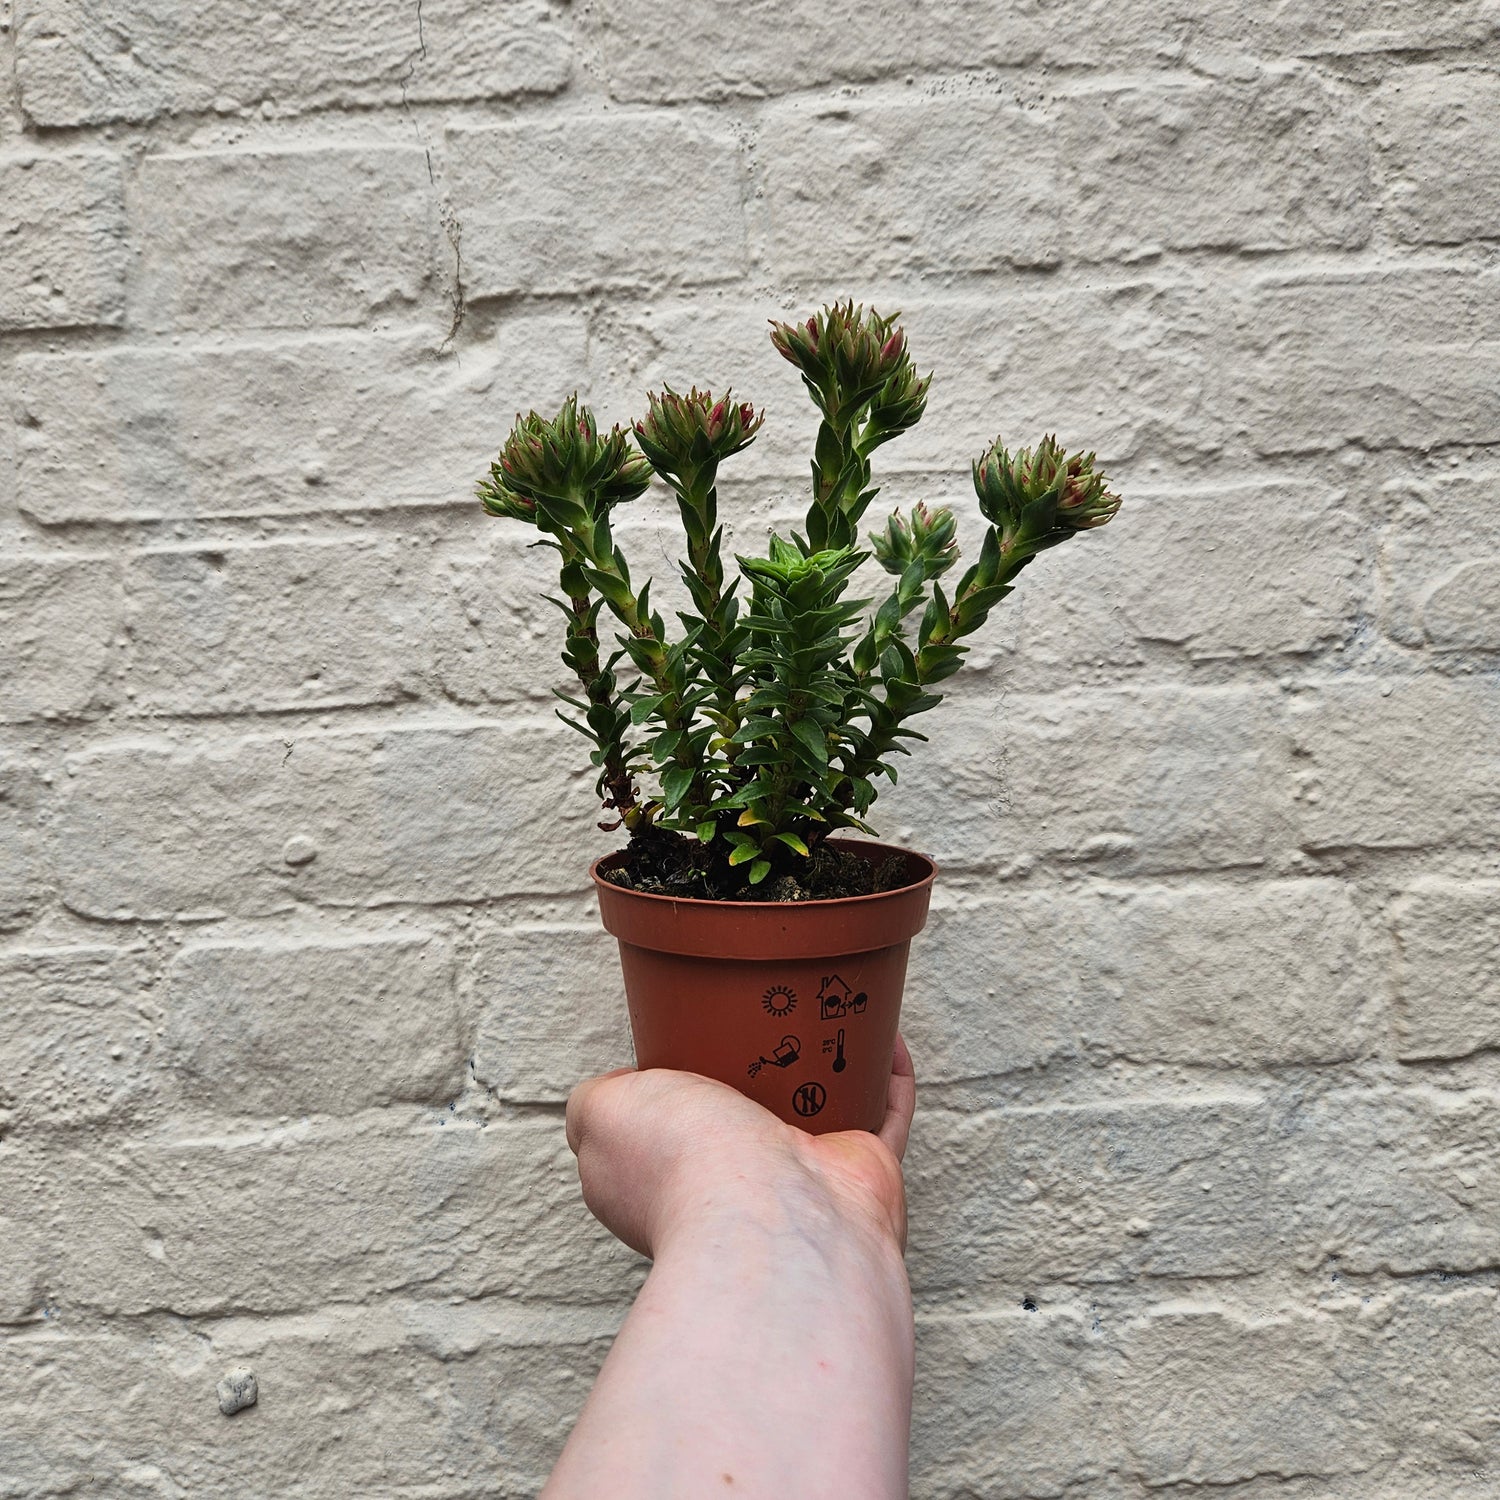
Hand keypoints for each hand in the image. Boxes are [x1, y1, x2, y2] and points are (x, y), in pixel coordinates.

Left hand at [564, 1034, 915, 1258]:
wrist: (772, 1211)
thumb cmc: (682, 1164)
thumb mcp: (600, 1114)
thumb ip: (591, 1101)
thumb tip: (613, 1087)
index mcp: (665, 1180)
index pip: (665, 1132)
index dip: (668, 1088)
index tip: (677, 1040)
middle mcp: (734, 1186)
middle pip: (746, 1119)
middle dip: (753, 1072)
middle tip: (760, 1017)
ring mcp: (802, 1181)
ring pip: (818, 1115)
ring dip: (825, 1069)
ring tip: (823, 1012)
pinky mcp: (862, 1172)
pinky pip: (883, 1115)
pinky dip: (888, 1076)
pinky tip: (881, 1031)